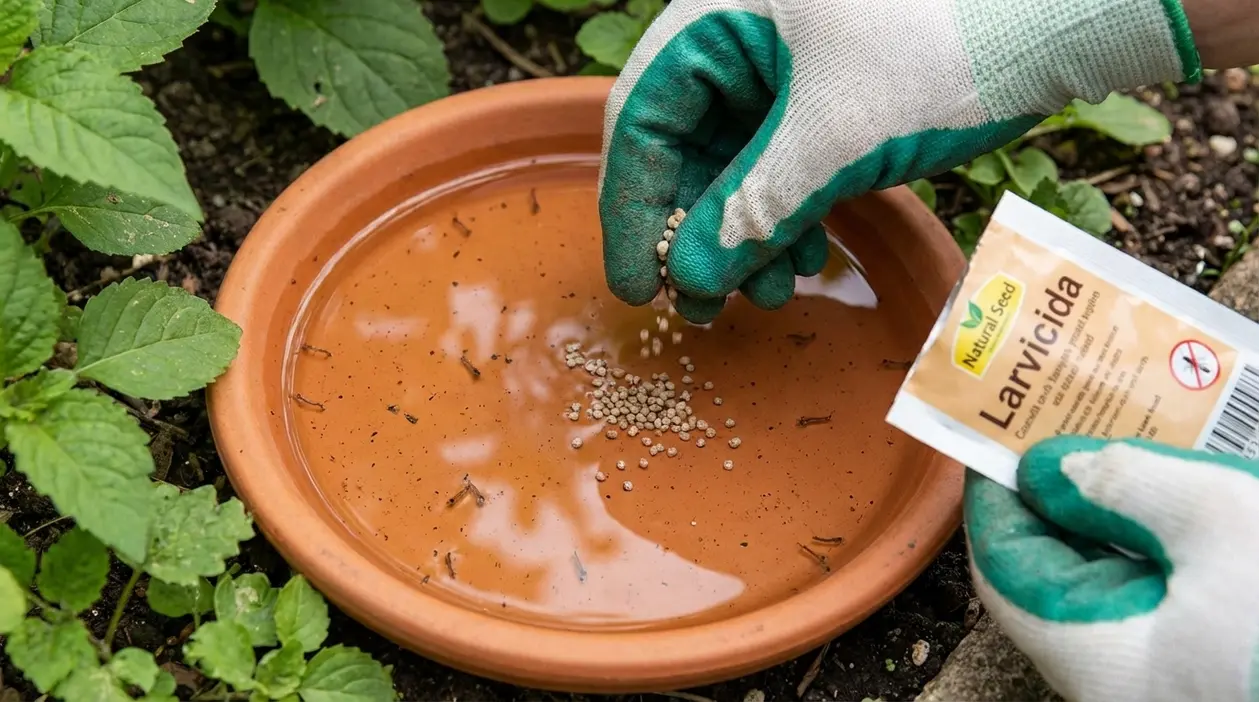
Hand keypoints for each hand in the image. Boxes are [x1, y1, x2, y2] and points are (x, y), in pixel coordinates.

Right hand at [598, 0, 1199, 322]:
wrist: (1062, 17)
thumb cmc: (945, 46)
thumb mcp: (834, 137)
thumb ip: (751, 211)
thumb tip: (686, 280)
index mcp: (722, 15)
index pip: (643, 114)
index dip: (633, 205)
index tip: (636, 284)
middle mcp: (744, 35)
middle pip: (686, 145)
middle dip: (697, 233)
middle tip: (704, 308)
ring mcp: (789, 64)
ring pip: (738, 162)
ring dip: (746, 236)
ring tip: (768, 295)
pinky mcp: (833, 93)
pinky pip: (786, 162)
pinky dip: (789, 216)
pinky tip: (805, 261)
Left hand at [965, 437, 1258, 701]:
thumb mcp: (1218, 520)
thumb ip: (1121, 485)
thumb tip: (1045, 469)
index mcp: (1093, 654)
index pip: (1001, 565)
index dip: (993, 495)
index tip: (997, 435)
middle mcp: (1111, 677)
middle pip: (1047, 574)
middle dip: (1048, 498)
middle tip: (1058, 429)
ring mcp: (1153, 676)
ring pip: (1098, 586)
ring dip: (1102, 520)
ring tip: (1114, 452)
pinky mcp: (1194, 667)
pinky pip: (1144, 600)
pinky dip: (1143, 549)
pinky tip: (1165, 504)